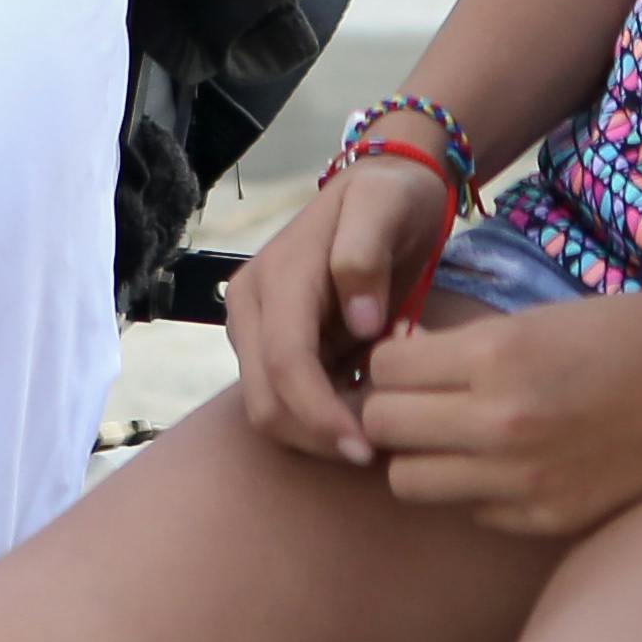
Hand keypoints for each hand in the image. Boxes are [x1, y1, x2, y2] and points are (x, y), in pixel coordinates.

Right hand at [223, 153, 463, 466]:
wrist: (382, 186)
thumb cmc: (390, 198)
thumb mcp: (386, 207)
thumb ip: (365, 255)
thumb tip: (359, 323)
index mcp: (277, 276)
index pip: (287, 364)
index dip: (320, 414)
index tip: (366, 447)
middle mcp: (251, 305)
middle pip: (266, 400)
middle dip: (315, 438)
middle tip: (373, 455)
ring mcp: (255, 327)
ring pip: (267, 409)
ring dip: (313, 436)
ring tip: (371, 441)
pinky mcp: (269, 344)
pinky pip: (281, 400)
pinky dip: (315, 421)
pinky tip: (359, 420)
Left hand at [356, 285, 641, 538]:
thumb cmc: (629, 334)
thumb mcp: (538, 318)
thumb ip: (465, 348)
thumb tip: (392, 367)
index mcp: (499, 355)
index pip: (384, 369)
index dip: (387, 361)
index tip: (405, 359)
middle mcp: (502, 422)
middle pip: (380, 428)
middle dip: (387, 411)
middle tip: (415, 400)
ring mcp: (523, 480)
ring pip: (408, 481)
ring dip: (419, 456)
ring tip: (452, 436)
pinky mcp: (547, 519)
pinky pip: (469, 509)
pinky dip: (473, 488)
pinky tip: (507, 462)